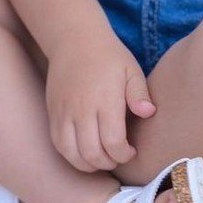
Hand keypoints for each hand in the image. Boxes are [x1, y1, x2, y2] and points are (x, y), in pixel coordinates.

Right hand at [45, 30, 155, 172]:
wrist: (74, 39)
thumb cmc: (109, 56)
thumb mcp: (131, 69)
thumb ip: (140, 94)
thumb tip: (149, 113)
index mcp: (105, 99)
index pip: (113, 142)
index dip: (124, 154)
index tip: (131, 150)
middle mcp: (82, 108)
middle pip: (92, 154)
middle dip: (109, 163)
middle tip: (118, 156)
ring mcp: (64, 112)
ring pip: (72, 154)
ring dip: (89, 164)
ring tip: (102, 157)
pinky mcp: (53, 113)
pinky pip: (58, 144)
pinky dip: (71, 156)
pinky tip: (84, 151)